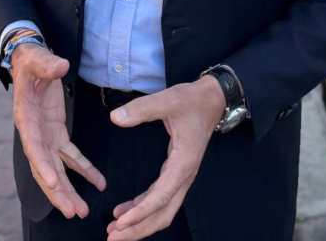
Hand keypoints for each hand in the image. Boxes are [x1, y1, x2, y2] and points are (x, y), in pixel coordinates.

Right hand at [11, 44, 105, 217]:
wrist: (31, 61)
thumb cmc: (31, 60)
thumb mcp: (36, 58)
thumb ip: (47, 63)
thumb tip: (61, 66)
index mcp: (26, 117)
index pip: (33, 146)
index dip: (42, 166)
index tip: (54, 183)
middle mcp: (33, 133)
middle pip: (44, 168)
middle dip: (57, 191)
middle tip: (72, 211)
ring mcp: (45, 136)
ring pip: (57, 169)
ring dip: (69, 190)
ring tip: (82, 210)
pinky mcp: (57, 133)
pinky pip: (71, 156)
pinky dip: (84, 170)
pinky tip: (99, 183)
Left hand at [105, 78, 223, 239]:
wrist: (212, 99)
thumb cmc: (192, 101)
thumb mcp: (168, 100)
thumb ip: (142, 109)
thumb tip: (116, 118)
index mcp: (183, 163)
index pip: (161, 197)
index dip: (140, 212)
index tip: (120, 223)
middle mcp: (184, 175)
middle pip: (163, 213)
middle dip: (138, 229)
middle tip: (113, 238)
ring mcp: (181, 176)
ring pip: (162, 210)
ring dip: (140, 223)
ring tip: (115, 231)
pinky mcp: (176, 173)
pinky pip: (160, 199)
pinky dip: (143, 208)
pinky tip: (124, 212)